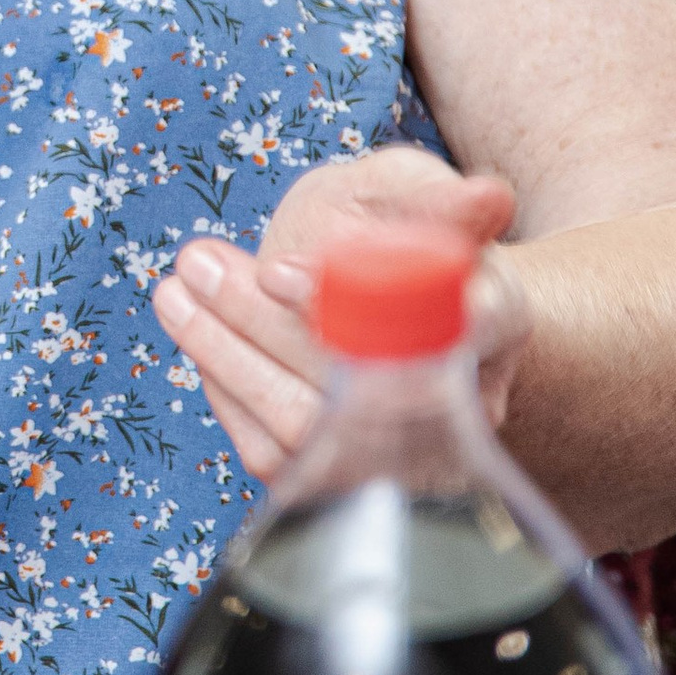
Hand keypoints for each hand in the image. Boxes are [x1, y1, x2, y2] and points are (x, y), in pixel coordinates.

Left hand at [152, 146, 527, 481]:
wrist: (374, 299)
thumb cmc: (389, 235)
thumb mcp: (404, 193)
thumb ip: (432, 194)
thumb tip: (486, 196)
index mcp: (497, 318)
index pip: (453, 323)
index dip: (367, 303)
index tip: (278, 269)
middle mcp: (465, 404)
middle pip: (364, 384)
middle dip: (263, 323)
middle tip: (198, 262)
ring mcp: (405, 456)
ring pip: (310, 426)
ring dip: (227, 356)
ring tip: (178, 290)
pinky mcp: (345, 481)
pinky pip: (278, 454)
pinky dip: (226, 390)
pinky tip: (195, 333)